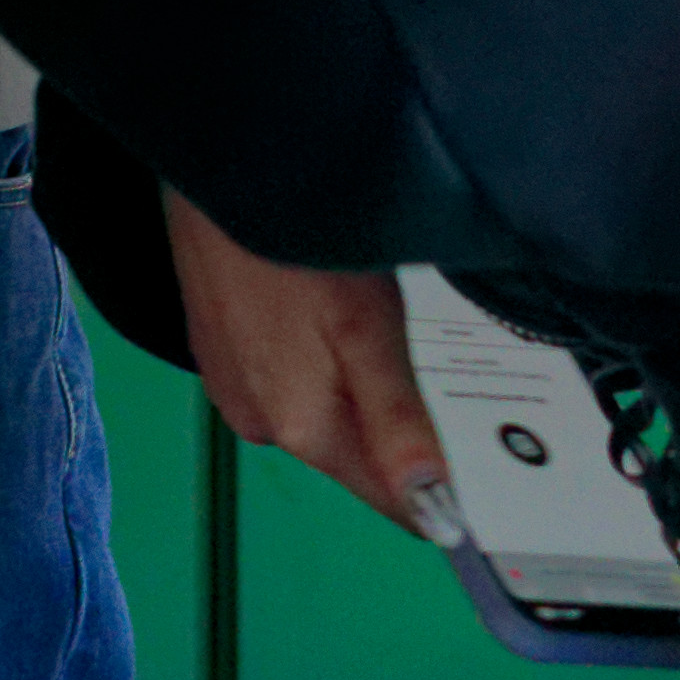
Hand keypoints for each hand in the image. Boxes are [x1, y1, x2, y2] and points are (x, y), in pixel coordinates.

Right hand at [171, 190, 449, 528]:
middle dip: (393, 413)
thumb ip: (401, 431)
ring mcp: (232, 383)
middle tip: (401, 338)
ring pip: (321, 407)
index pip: (393, 501)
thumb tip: (438, 520)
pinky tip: (316, 297)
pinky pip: (285, 372)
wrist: (217, 160)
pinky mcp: (217, 347)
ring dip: (351, 375)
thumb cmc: (292, 235)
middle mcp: (258, 420)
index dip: (442, 486)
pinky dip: (313, 347)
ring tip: (356, 306)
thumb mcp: (370, 333)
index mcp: (300, 429)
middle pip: (358, 450)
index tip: (462, 438)